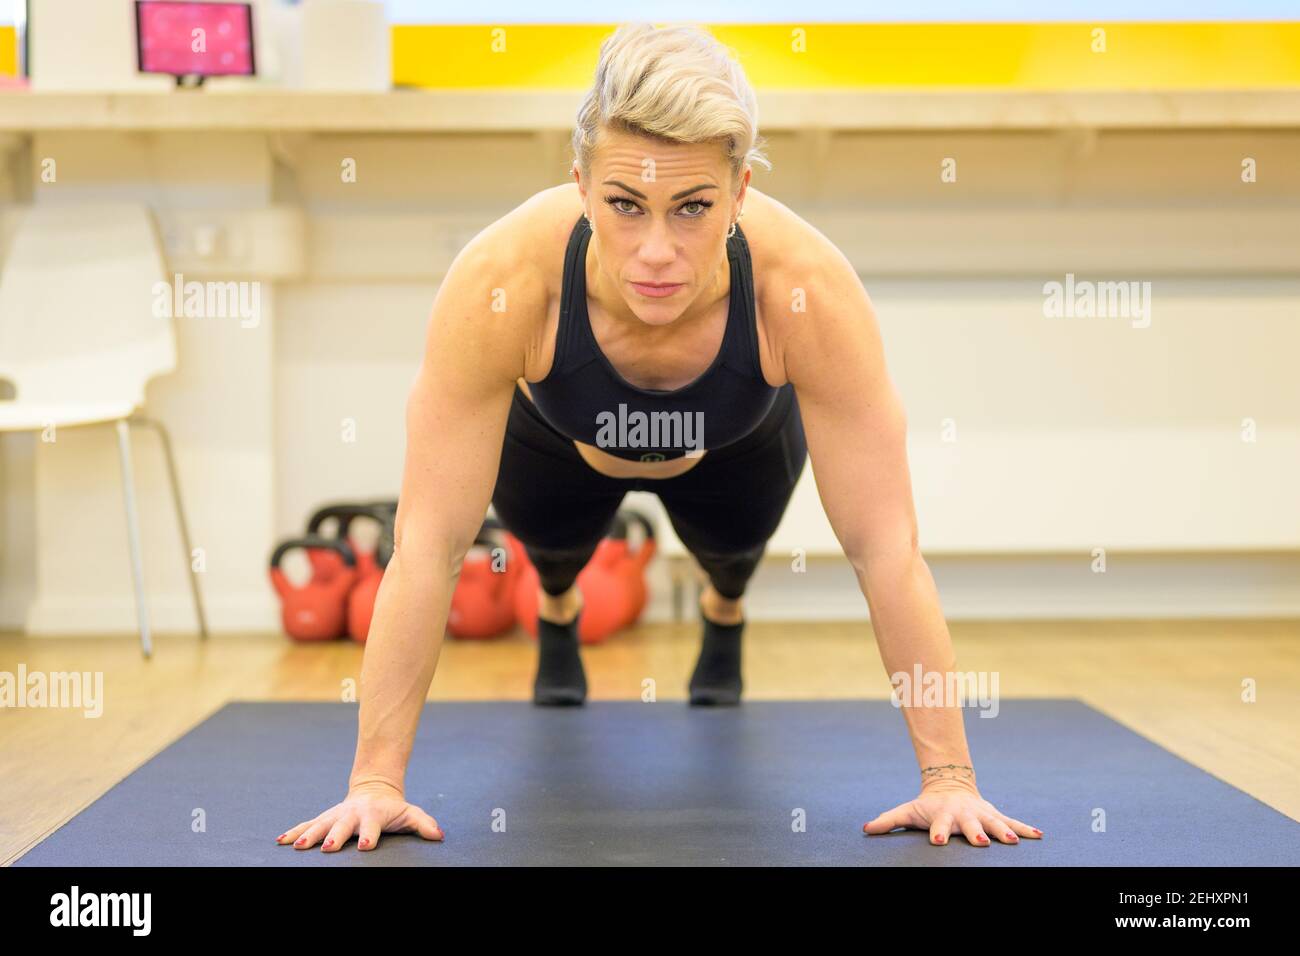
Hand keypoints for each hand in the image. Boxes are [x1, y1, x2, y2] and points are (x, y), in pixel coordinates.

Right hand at [276, 781, 444, 852]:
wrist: (374, 789)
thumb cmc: (393, 809)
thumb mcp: (410, 814)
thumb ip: (424, 824)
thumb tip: (439, 835)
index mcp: (372, 815)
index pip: (372, 826)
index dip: (369, 835)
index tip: (366, 845)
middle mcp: (351, 814)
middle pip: (341, 826)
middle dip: (334, 836)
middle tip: (326, 847)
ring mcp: (336, 815)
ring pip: (320, 824)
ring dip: (308, 834)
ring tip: (297, 846)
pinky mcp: (324, 818)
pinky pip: (307, 824)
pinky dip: (294, 831)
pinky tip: (280, 841)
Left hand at [862, 781, 1042, 845]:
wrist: (949, 787)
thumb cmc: (926, 806)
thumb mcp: (907, 811)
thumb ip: (888, 821)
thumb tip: (865, 829)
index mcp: (942, 816)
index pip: (939, 826)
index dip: (938, 833)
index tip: (937, 841)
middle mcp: (964, 815)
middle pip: (971, 826)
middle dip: (976, 834)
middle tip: (981, 843)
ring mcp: (981, 814)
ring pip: (995, 823)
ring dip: (1005, 831)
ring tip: (1014, 841)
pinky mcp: (994, 815)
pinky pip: (1012, 822)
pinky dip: (1025, 828)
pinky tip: (1039, 836)